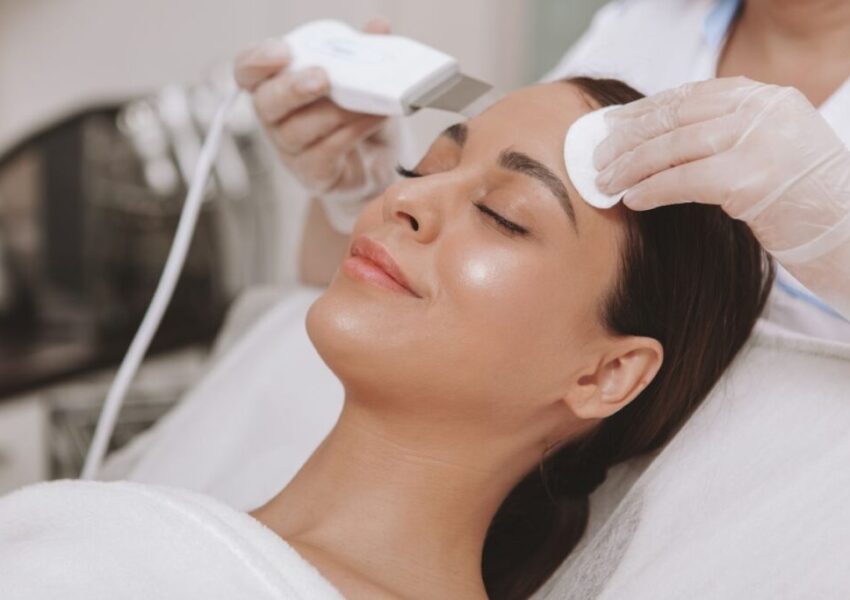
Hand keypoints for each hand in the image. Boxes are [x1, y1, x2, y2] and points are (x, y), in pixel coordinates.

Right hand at [233, 18, 397, 208]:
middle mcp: (276, 118)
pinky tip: (374, 118)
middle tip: (323, 78)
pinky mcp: (313, 174)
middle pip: (266, 103)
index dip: (257, 60)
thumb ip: (365, 51)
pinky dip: (352, 132)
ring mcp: (291, 150)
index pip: (247, 70)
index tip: (282, 51)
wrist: (377, 163)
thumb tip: (378, 25)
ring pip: (298, 130)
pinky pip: (324, 153)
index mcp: (277, 84)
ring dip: (335, 112)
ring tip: (368, 100)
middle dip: (293, 88)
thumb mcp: (362, 79)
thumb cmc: (358, 115)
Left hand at [594, 77, 849, 317]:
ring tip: (605, 183)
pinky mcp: (752, 179)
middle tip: (597, 158)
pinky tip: (631, 200)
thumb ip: (727, 136)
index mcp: (766, 98)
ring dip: (631, 166)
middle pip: (677, 118)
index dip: (645, 111)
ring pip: (675, 146)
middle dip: (629, 138)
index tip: (612, 125)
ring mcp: (760, 141)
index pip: (691, 96)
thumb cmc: (804, 202)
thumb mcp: (771, 151)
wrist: (849, 233)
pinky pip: (685, 180)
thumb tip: (658, 142)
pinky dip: (652, 189)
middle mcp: (764, 110)